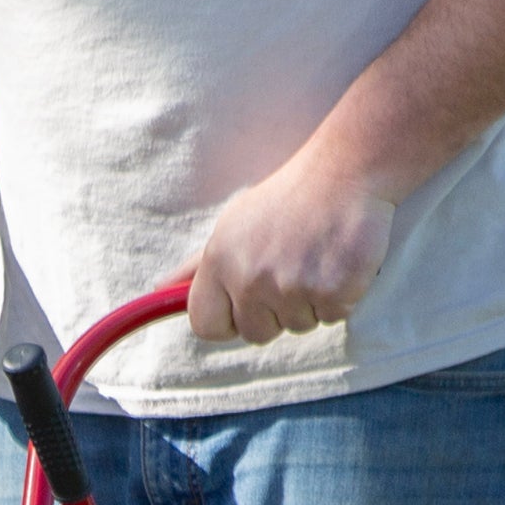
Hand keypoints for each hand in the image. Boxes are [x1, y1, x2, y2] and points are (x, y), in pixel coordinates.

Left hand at [187, 147, 396, 345]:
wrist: (345, 171)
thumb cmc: (286, 199)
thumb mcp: (232, 225)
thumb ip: (196, 266)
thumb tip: (159, 289)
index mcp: (219, 261)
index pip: (205, 325)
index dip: (227, 321)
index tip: (244, 308)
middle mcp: (250, 277)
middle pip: (255, 333)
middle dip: (274, 314)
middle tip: (291, 272)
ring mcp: (291, 286)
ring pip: (298, 326)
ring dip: (310, 303)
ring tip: (316, 259)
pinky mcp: (333, 290)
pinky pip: (333, 317)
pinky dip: (342, 296)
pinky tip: (339, 261)